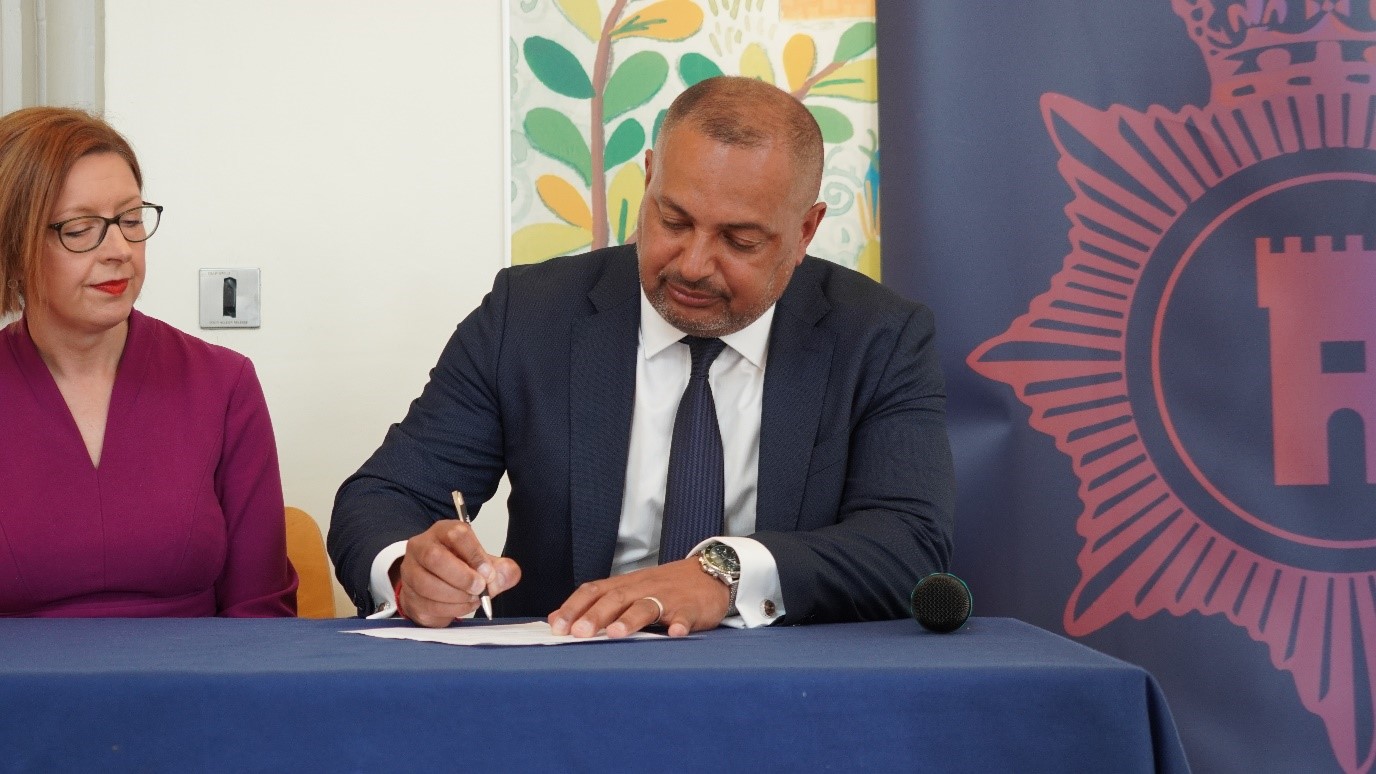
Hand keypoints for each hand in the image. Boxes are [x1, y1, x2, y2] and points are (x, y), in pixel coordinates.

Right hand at [397, 520, 520, 627]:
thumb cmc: (461, 569)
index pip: (456, 534)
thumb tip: (507, 574)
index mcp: (443, 532)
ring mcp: (410, 572)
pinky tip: (463, 606)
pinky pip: (427, 605)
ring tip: (473, 598)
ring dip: (456, 596)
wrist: (437, 587)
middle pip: (434, 558)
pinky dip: (450, 609)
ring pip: (427, 584)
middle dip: (462, 576)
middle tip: (480, 588)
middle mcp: (421, 547)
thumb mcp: (484, 564)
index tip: (488, 572)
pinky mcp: (408, 595)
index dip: (474, 553)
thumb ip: (501, 569)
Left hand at [548, 559, 728, 638]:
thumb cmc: (664, 588)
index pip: (593, 591)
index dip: (573, 607)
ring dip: (631, 619)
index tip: (556, 627)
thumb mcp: (629, 591)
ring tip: (617, 634)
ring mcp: (668, 598)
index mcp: (625, 585)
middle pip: (615, 599)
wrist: (710, 573)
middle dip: (595, 616)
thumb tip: (555, 619)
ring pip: (646, 606)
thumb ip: (595, 604)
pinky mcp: (691, 608)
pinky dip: (680, 624)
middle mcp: (642, 588)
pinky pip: (685, 616)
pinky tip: (675, 634)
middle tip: (578, 634)